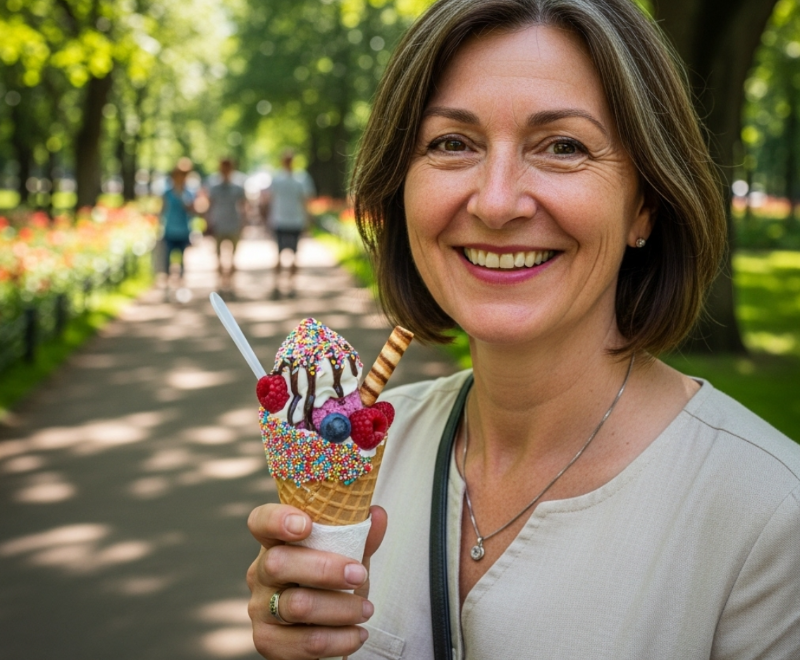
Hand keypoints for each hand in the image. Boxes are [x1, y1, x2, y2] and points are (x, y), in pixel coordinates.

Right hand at [246, 503, 387, 659]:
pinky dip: (339, 639)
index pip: (261, 522)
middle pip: (278, 564)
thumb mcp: (347, 557)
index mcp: (275, 543)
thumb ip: (360, 536)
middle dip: (325, 569)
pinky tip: (357, 634)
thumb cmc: (332, 585)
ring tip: (366, 609)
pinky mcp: (268, 642)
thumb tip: (377, 514)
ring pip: (297, 606)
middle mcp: (260, 573)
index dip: (276, 519)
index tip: (306, 524)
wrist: (325, 631)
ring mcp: (260, 608)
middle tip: (358, 575)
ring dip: (341, 608)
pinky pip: (306, 642)